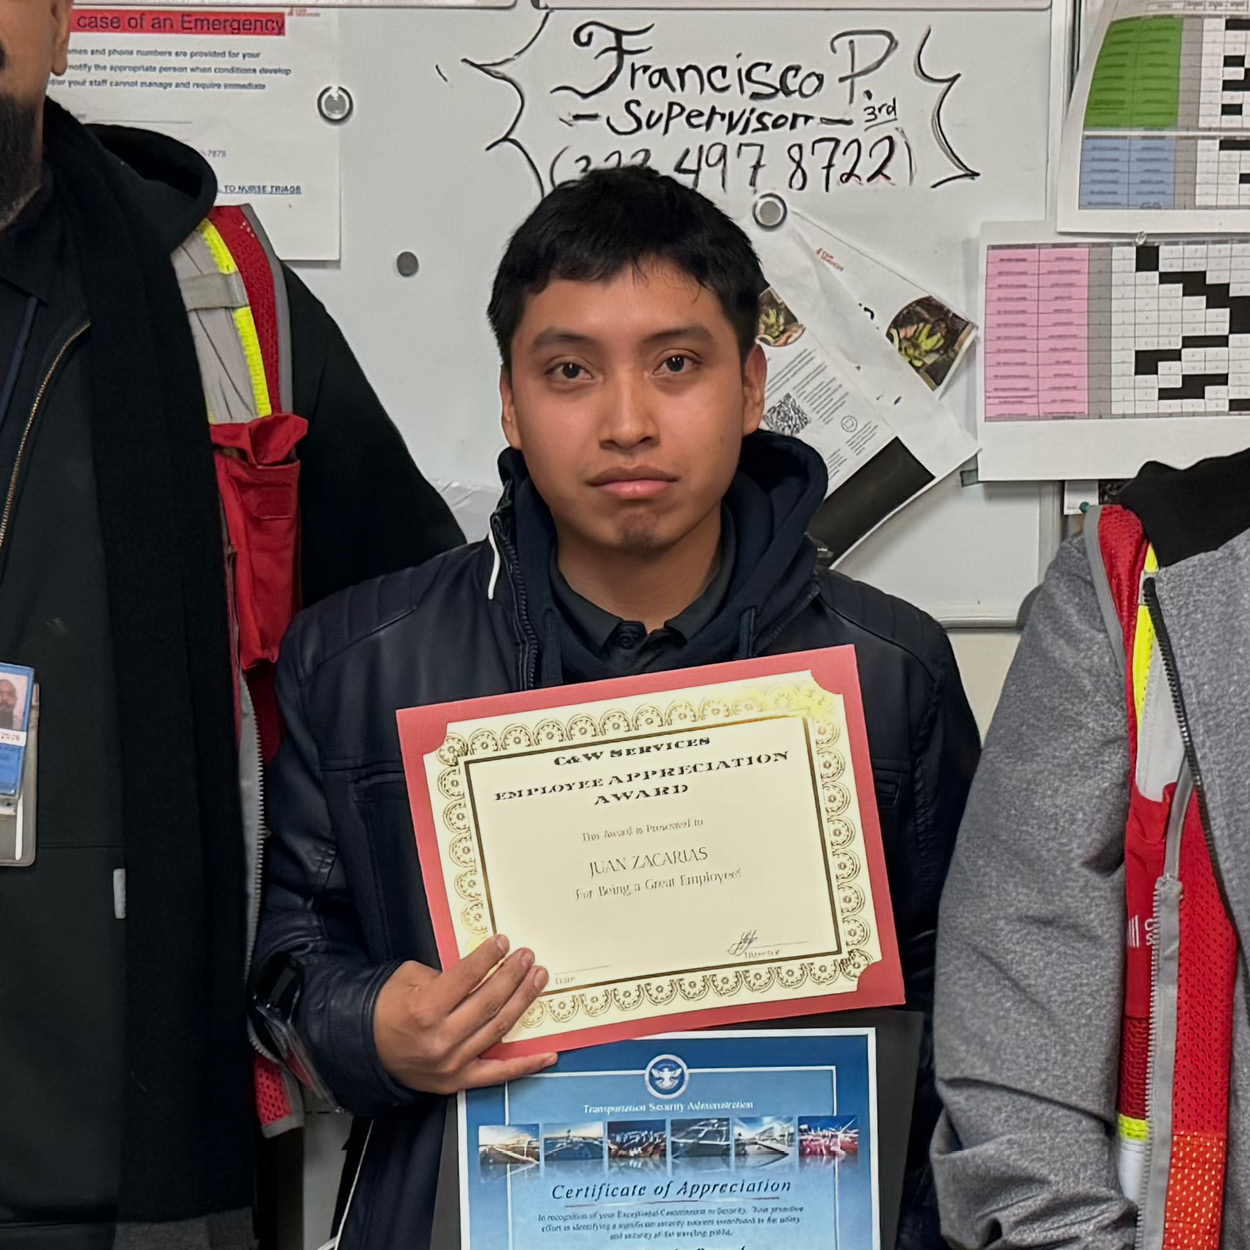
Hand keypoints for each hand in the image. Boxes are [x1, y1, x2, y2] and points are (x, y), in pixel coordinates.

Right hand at [373, 936, 556, 1093]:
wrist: (366, 1050)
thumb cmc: (387, 1010)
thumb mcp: (408, 979)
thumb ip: (446, 975)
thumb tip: (480, 970)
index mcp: (424, 1009)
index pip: (467, 977)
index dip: (489, 958)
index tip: (504, 943)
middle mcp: (441, 1038)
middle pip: (488, 1001)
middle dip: (513, 976)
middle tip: (528, 958)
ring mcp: (452, 1063)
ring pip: (498, 1028)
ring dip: (523, 1002)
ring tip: (538, 980)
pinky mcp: (458, 1081)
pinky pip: (499, 1074)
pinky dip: (526, 1064)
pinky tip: (549, 1054)